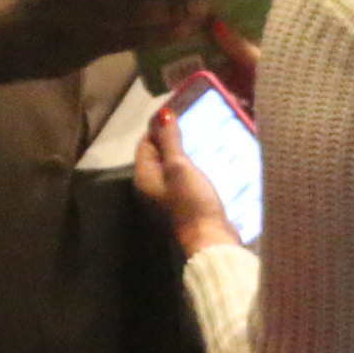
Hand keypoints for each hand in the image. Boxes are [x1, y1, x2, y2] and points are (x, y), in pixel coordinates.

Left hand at [132, 103, 240, 256]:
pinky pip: (182, 179)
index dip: (158, 127)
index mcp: (144, 177)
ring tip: (201, 138)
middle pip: (157, 155)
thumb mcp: (179, 166)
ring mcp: (166, 198)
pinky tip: (205, 162)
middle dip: (172, 138)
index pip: (145, 144)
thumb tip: (162, 114)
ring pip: (171, 167)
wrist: (209, 239)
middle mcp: (150, 187)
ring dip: (183, 153)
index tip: (178, 113)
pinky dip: (190, 168)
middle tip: (192, 123)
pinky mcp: (183, 204)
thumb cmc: (191, 201)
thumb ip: (170, 140)